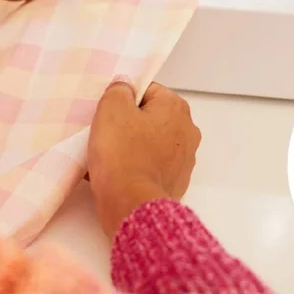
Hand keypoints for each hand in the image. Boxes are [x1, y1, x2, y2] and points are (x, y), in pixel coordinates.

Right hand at [87, 80, 200, 237]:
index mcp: (176, 108)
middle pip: (150, 117)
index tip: (110, 113)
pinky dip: (135, 168)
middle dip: (128, 124)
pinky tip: (117, 175)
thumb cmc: (122, 154)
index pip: (148, 91)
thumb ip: (119, 90)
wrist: (130, 205)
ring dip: (130, 147)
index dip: (125, 99)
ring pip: (149, 143)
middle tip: (107, 133)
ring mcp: (184, 160)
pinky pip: (151, 167)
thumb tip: (125, 88)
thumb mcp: (111, 108)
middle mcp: (187, 131)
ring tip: (108, 157)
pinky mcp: (175, 184)